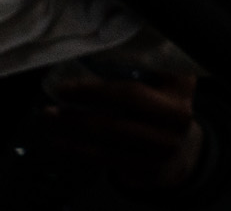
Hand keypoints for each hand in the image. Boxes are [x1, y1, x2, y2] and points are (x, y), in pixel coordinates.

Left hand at [37, 70, 204, 189]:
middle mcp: (179, 113)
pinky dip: (75, 147)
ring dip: (73, 123)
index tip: (76, 73)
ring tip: (48, 116)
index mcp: (182, 85)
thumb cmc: (155, 113)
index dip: (115, 65)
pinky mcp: (147, 167)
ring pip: (111, 129)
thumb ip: (133, 72)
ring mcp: (165, 144)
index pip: (151, 66)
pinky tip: (57, 140)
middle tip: (60, 92)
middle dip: (89, 93)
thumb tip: (78, 63)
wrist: (175, 157)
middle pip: (130, 97)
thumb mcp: (159, 88)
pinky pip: (104, 155)